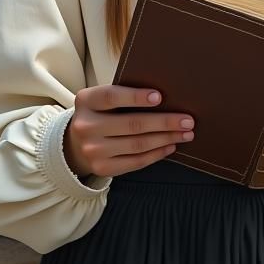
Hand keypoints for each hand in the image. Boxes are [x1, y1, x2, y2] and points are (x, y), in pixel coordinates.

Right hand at [64, 84, 195, 177]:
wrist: (75, 144)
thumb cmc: (99, 114)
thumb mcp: (101, 99)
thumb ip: (123, 95)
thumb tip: (164, 96)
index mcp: (86, 101)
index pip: (111, 97)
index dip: (136, 97)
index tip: (160, 97)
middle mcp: (86, 126)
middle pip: (131, 124)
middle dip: (164, 122)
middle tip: (188, 120)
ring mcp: (93, 150)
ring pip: (137, 144)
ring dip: (166, 138)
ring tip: (186, 133)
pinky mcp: (102, 168)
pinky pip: (136, 162)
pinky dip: (157, 154)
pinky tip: (171, 146)